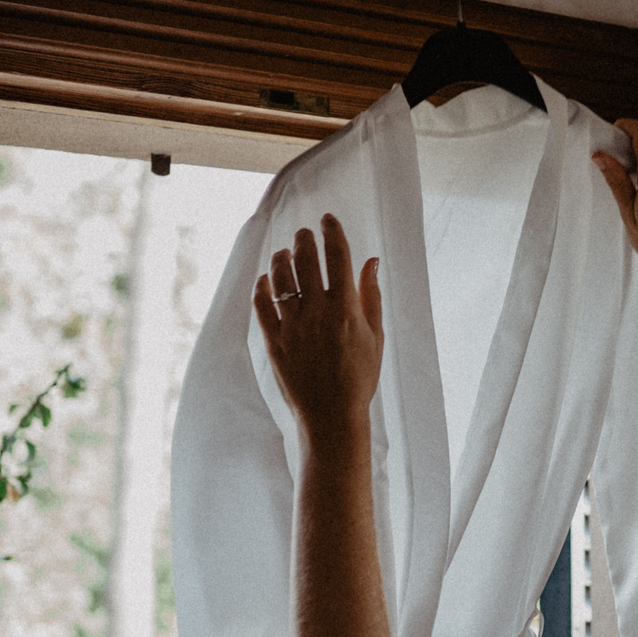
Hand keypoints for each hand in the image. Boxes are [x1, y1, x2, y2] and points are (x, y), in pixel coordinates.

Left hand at [254, 215, 383, 440]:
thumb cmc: (359, 378)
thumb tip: (372, 261)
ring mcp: (293, 327)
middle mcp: (317, 313)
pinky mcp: (274, 341)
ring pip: (280, 278)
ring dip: (281, 259)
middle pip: (306, 261)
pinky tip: (266, 280)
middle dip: (304, 239)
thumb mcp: (375, 337)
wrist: (331, 416)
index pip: (338, 258)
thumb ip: (372, 296)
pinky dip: (262, 287)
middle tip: (304, 233)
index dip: (332, 232)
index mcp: (346, 309)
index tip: (327, 219)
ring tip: (284, 253)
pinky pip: (262, 305)